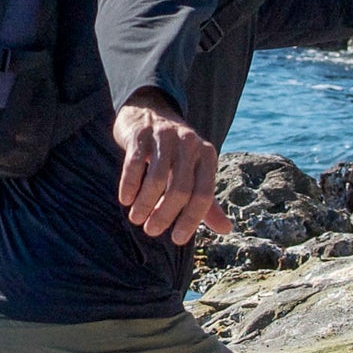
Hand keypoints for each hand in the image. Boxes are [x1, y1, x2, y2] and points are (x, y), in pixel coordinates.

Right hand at [112, 89, 233, 245]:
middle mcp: (190, 144)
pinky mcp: (141, 134)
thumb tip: (226, 230)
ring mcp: (165, 136)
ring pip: (156, 179)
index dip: (191, 220)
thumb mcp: (194, 173)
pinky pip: (134, 165)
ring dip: (145, 204)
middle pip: (180, 189)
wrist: (149, 112)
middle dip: (164, 215)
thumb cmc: (174, 153)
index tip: (177, 239)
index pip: (204, 195)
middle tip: (151, 231)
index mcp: (207, 156)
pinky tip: (125, 200)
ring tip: (136, 218)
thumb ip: (207, 202)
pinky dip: (129, 186)